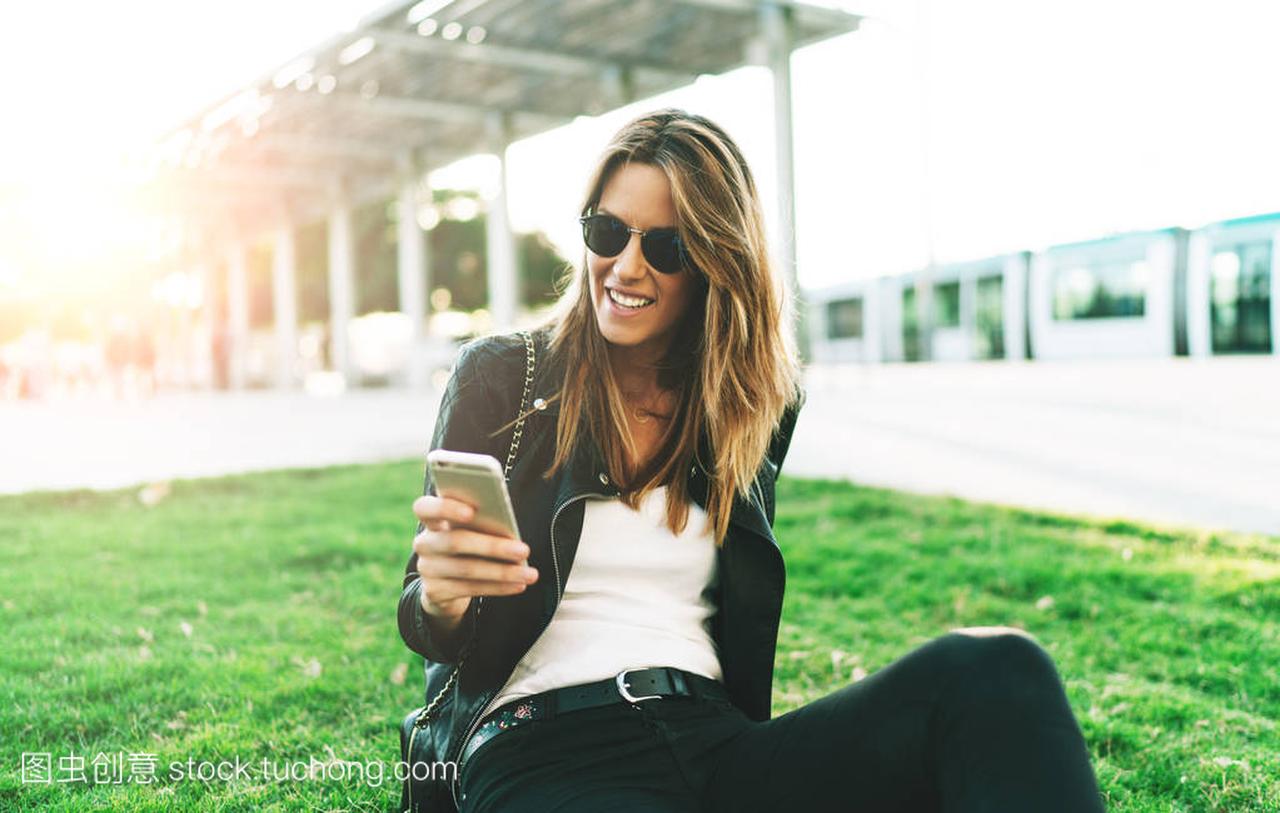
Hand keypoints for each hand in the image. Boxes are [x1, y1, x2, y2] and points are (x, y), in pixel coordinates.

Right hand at [411, 494, 538, 620]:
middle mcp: (425, 543)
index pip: (425, 508)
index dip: (445, 508)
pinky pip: (470, 589)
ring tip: (529, 574)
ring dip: (503, 572)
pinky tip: (518, 585)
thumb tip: (509, 532)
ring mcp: (427, 569)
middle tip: (524, 550)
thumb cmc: (469, 547)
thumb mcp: (472, 532)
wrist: (447, 587)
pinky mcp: (435, 592)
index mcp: (432, 520)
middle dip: (493, 546)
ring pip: (467, 569)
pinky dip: (499, 587)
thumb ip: (482, 524)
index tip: (471, 511)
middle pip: (455, 541)